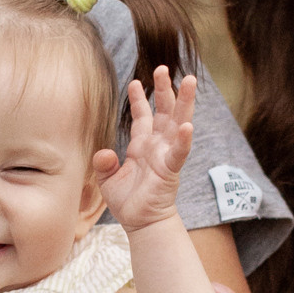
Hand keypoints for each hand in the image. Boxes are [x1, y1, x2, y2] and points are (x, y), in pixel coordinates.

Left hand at [92, 68, 196, 231]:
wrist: (141, 224)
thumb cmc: (127, 203)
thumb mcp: (107, 180)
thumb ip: (104, 163)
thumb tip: (104, 151)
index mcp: (141, 146)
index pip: (142, 117)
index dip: (139, 99)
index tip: (136, 81)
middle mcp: (157, 146)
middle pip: (164, 111)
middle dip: (164, 89)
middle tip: (163, 68)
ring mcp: (166, 155)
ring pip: (178, 123)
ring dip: (184, 102)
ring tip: (190, 80)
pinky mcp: (171, 169)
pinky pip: (179, 152)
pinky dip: (184, 139)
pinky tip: (187, 125)